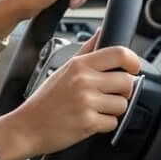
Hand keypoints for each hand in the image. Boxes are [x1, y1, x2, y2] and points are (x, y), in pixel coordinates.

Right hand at [0, 44, 139, 159]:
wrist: (27, 127)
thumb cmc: (45, 100)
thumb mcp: (63, 69)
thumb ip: (86, 51)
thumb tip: (101, 32)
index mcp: (79, 65)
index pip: (119, 53)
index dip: (133, 62)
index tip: (133, 69)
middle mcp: (84, 81)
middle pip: (127, 81)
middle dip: (122, 91)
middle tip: (109, 95)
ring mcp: (87, 102)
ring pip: (123, 104)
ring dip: (113, 110)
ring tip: (95, 109)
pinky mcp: (88, 123)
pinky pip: (113, 123)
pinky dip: (104, 125)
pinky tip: (90, 121)